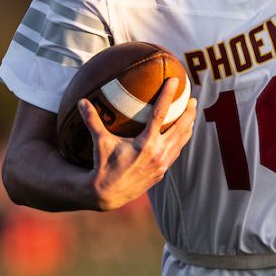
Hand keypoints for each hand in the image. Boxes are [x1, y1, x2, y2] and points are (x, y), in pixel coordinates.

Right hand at [78, 78, 196, 210]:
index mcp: (145, 144)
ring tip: (192, 115)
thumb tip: (81, 101)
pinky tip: (181, 136)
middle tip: (194, 99)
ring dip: (188, 127)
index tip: (175, 81)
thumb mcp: (99, 142)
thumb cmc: (102, 165)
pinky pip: (176, 153)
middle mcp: (158, 153)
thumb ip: (92, 120)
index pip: (160, 114)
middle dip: (189, 113)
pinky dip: (180, 142)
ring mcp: (162, 164)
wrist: (107, 194)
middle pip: (180, 128)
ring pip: (181, 142)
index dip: (167, 95)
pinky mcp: (161, 172)